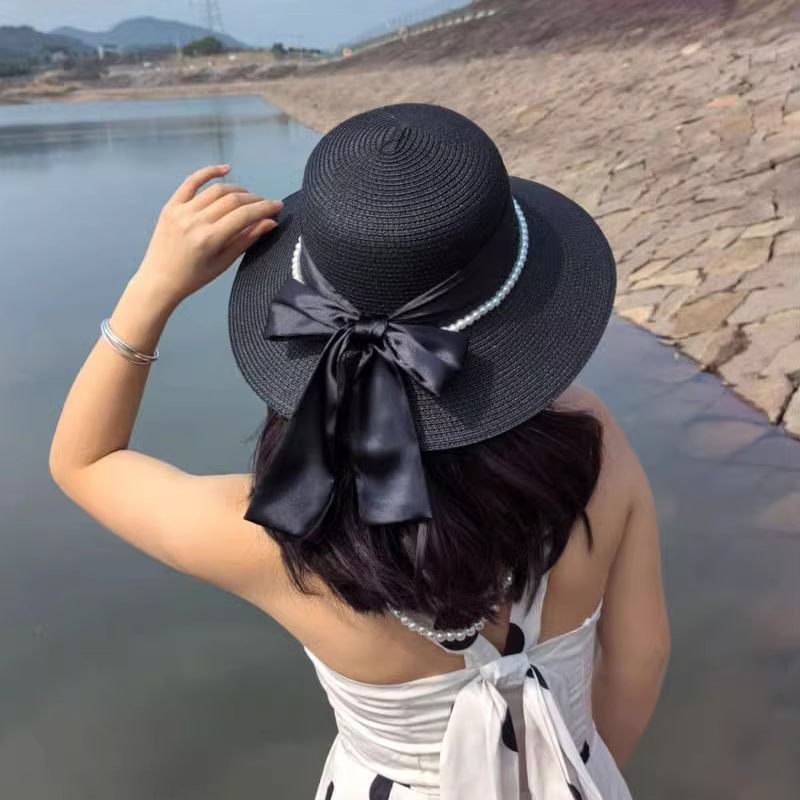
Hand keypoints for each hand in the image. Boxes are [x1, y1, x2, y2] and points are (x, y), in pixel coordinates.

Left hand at [135, 164, 282, 303]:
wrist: (160, 279)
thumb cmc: (195, 277)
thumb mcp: (224, 262)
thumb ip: (247, 239)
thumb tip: (270, 222)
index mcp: (210, 239)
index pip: (244, 215)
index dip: (264, 208)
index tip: (278, 205)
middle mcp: (195, 221)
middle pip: (233, 200)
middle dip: (254, 200)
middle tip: (265, 204)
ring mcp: (181, 211)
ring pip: (216, 190)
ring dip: (237, 190)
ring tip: (248, 197)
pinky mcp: (171, 205)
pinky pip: (191, 182)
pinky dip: (208, 172)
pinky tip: (225, 169)